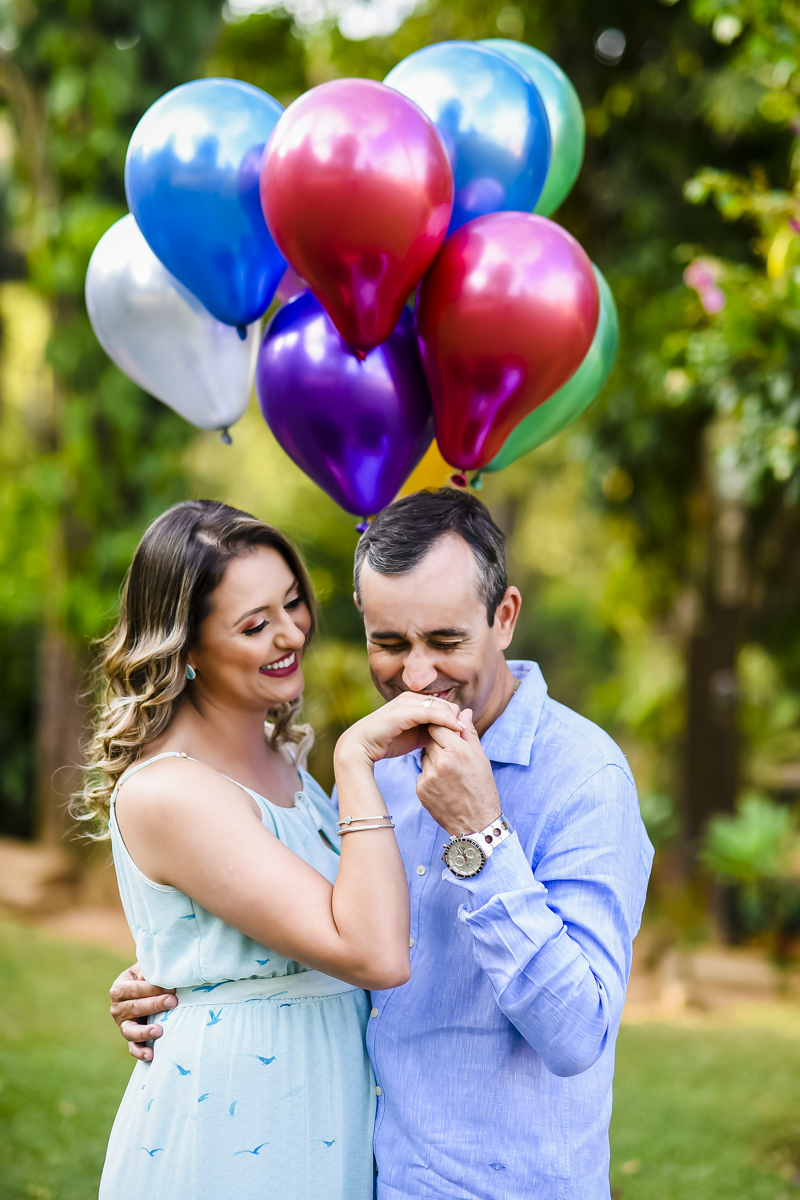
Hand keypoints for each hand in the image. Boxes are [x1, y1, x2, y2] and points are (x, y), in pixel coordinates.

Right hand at [110, 964, 177, 1061]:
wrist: (146, 991)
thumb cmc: (148, 977)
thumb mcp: (146, 970)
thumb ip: (150, 971)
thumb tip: (157, 975)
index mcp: (120, 988)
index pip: (135, 989)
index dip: (153, 989)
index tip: (172, 988)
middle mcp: (117, 1008)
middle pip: (135, 1008)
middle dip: (155, 1005)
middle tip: (173, 1002)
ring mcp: (123, 1025)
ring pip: (130, 1031)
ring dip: (145, 1031)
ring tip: (159, 1031)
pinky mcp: (130, 1038)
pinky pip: (132, 1048)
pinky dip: (140, 1052)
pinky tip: (151, 1055)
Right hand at [335, 692, 464, 768]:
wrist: (362, 745)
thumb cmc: (387, 741)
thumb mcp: (415, 736)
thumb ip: (432, 731)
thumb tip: (451, 732)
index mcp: (414, 701)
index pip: (444, 705)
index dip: (457, 717)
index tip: (469, 732)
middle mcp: (411, 697)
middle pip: (446, 703)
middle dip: (459, 717)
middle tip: (471, 734)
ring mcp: (407, 702)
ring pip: (441, 706)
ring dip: (455, 719)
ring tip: (467, 733)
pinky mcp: (404, 710)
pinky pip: (432, 713)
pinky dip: (446, 720)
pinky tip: (457, 729)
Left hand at [417, 709, 500, 836]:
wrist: (476, 824)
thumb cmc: (482, 789)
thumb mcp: (481, 758)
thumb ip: (469, 732)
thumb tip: (463, 711)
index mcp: (458, 751)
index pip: (438, 726)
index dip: (442, 726)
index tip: (448, 731)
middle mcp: (441, 762)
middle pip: (430, 739)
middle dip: (439, 742)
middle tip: (451, 753)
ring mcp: (428, 777)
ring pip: (425, 755)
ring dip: (434, 758)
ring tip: (450, 772)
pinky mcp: (421, 789)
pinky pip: (422, 772)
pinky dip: (430, 774)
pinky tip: (444, 784)